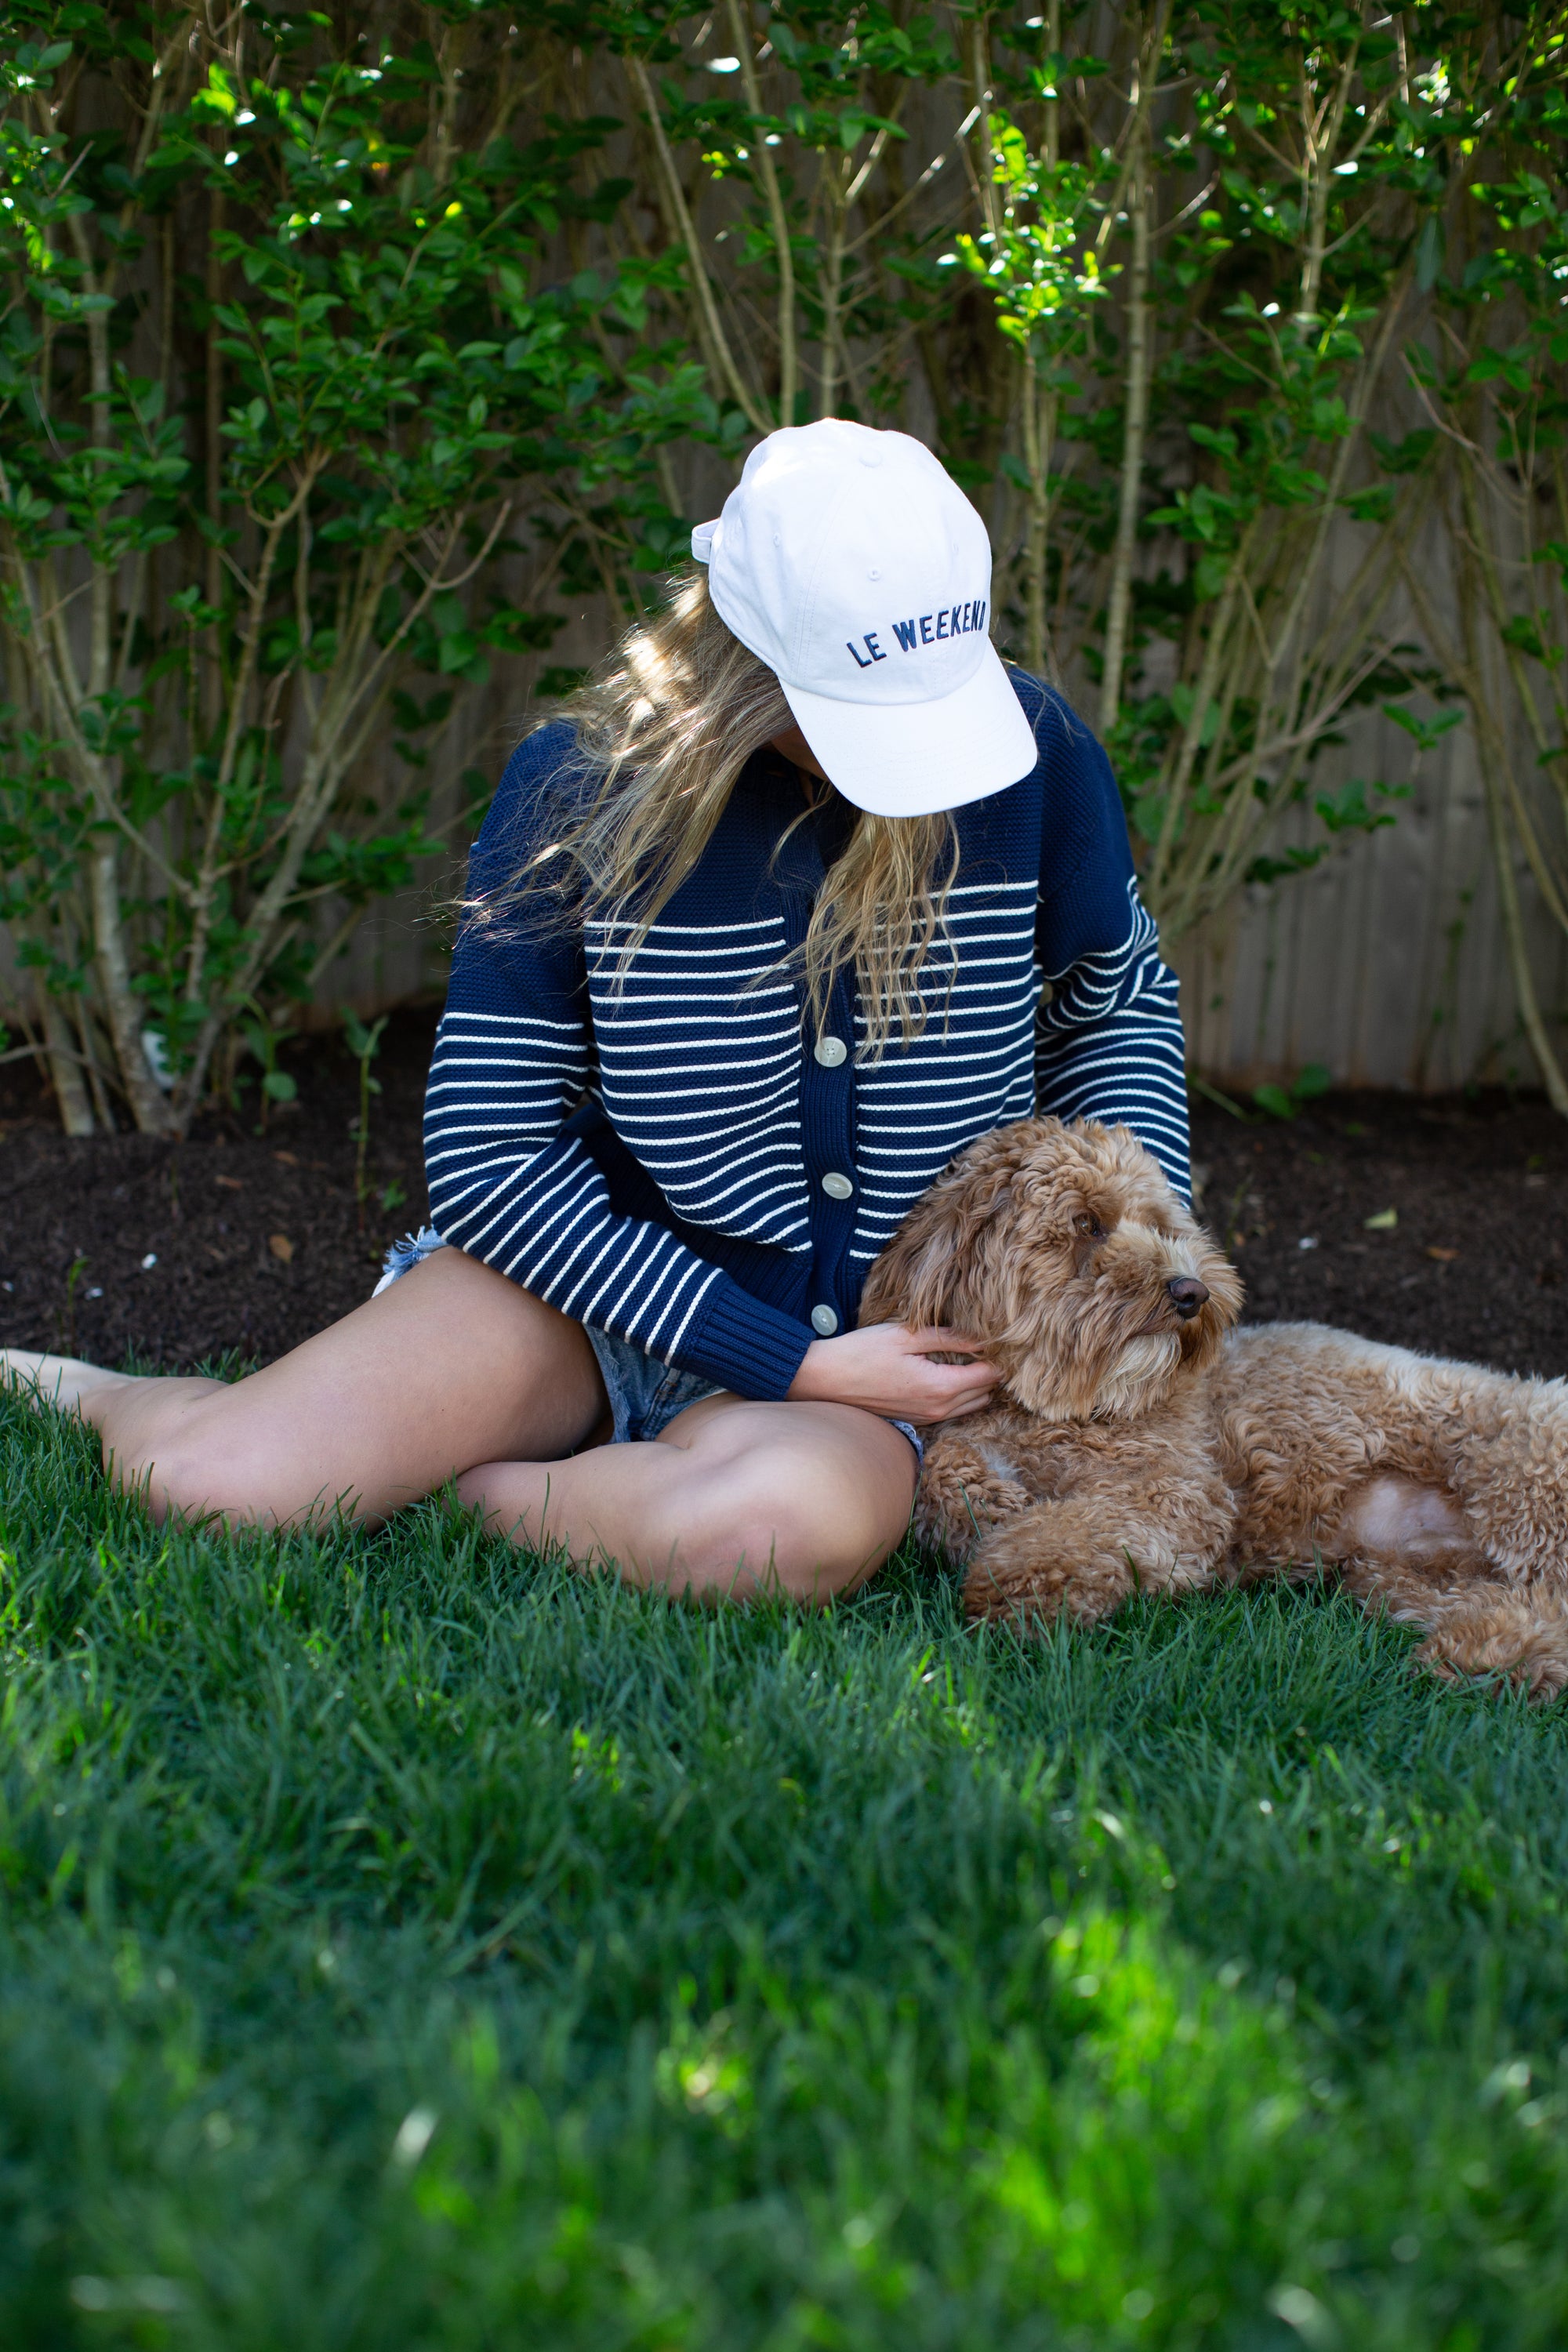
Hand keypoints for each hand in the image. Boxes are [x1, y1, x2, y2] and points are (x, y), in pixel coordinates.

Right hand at [787, 1321, 998, 1424]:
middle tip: (986, 1345)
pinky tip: (949, 1373)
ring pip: (971, 1405)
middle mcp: (938, 1409)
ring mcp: (927, 1418)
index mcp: (941, 1386)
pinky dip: (960, 1395)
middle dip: (991, 1371)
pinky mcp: (916, 1420)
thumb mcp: (907, 1335)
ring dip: (977, 1385)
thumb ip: (948, 1337)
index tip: (995, 1337)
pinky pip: (952, 1411)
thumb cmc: (862, 1352)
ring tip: (970, 1357)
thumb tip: (982, 1338)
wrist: (826, 1380)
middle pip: (985, 1392)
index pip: (990, 1375)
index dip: (997, 1356)